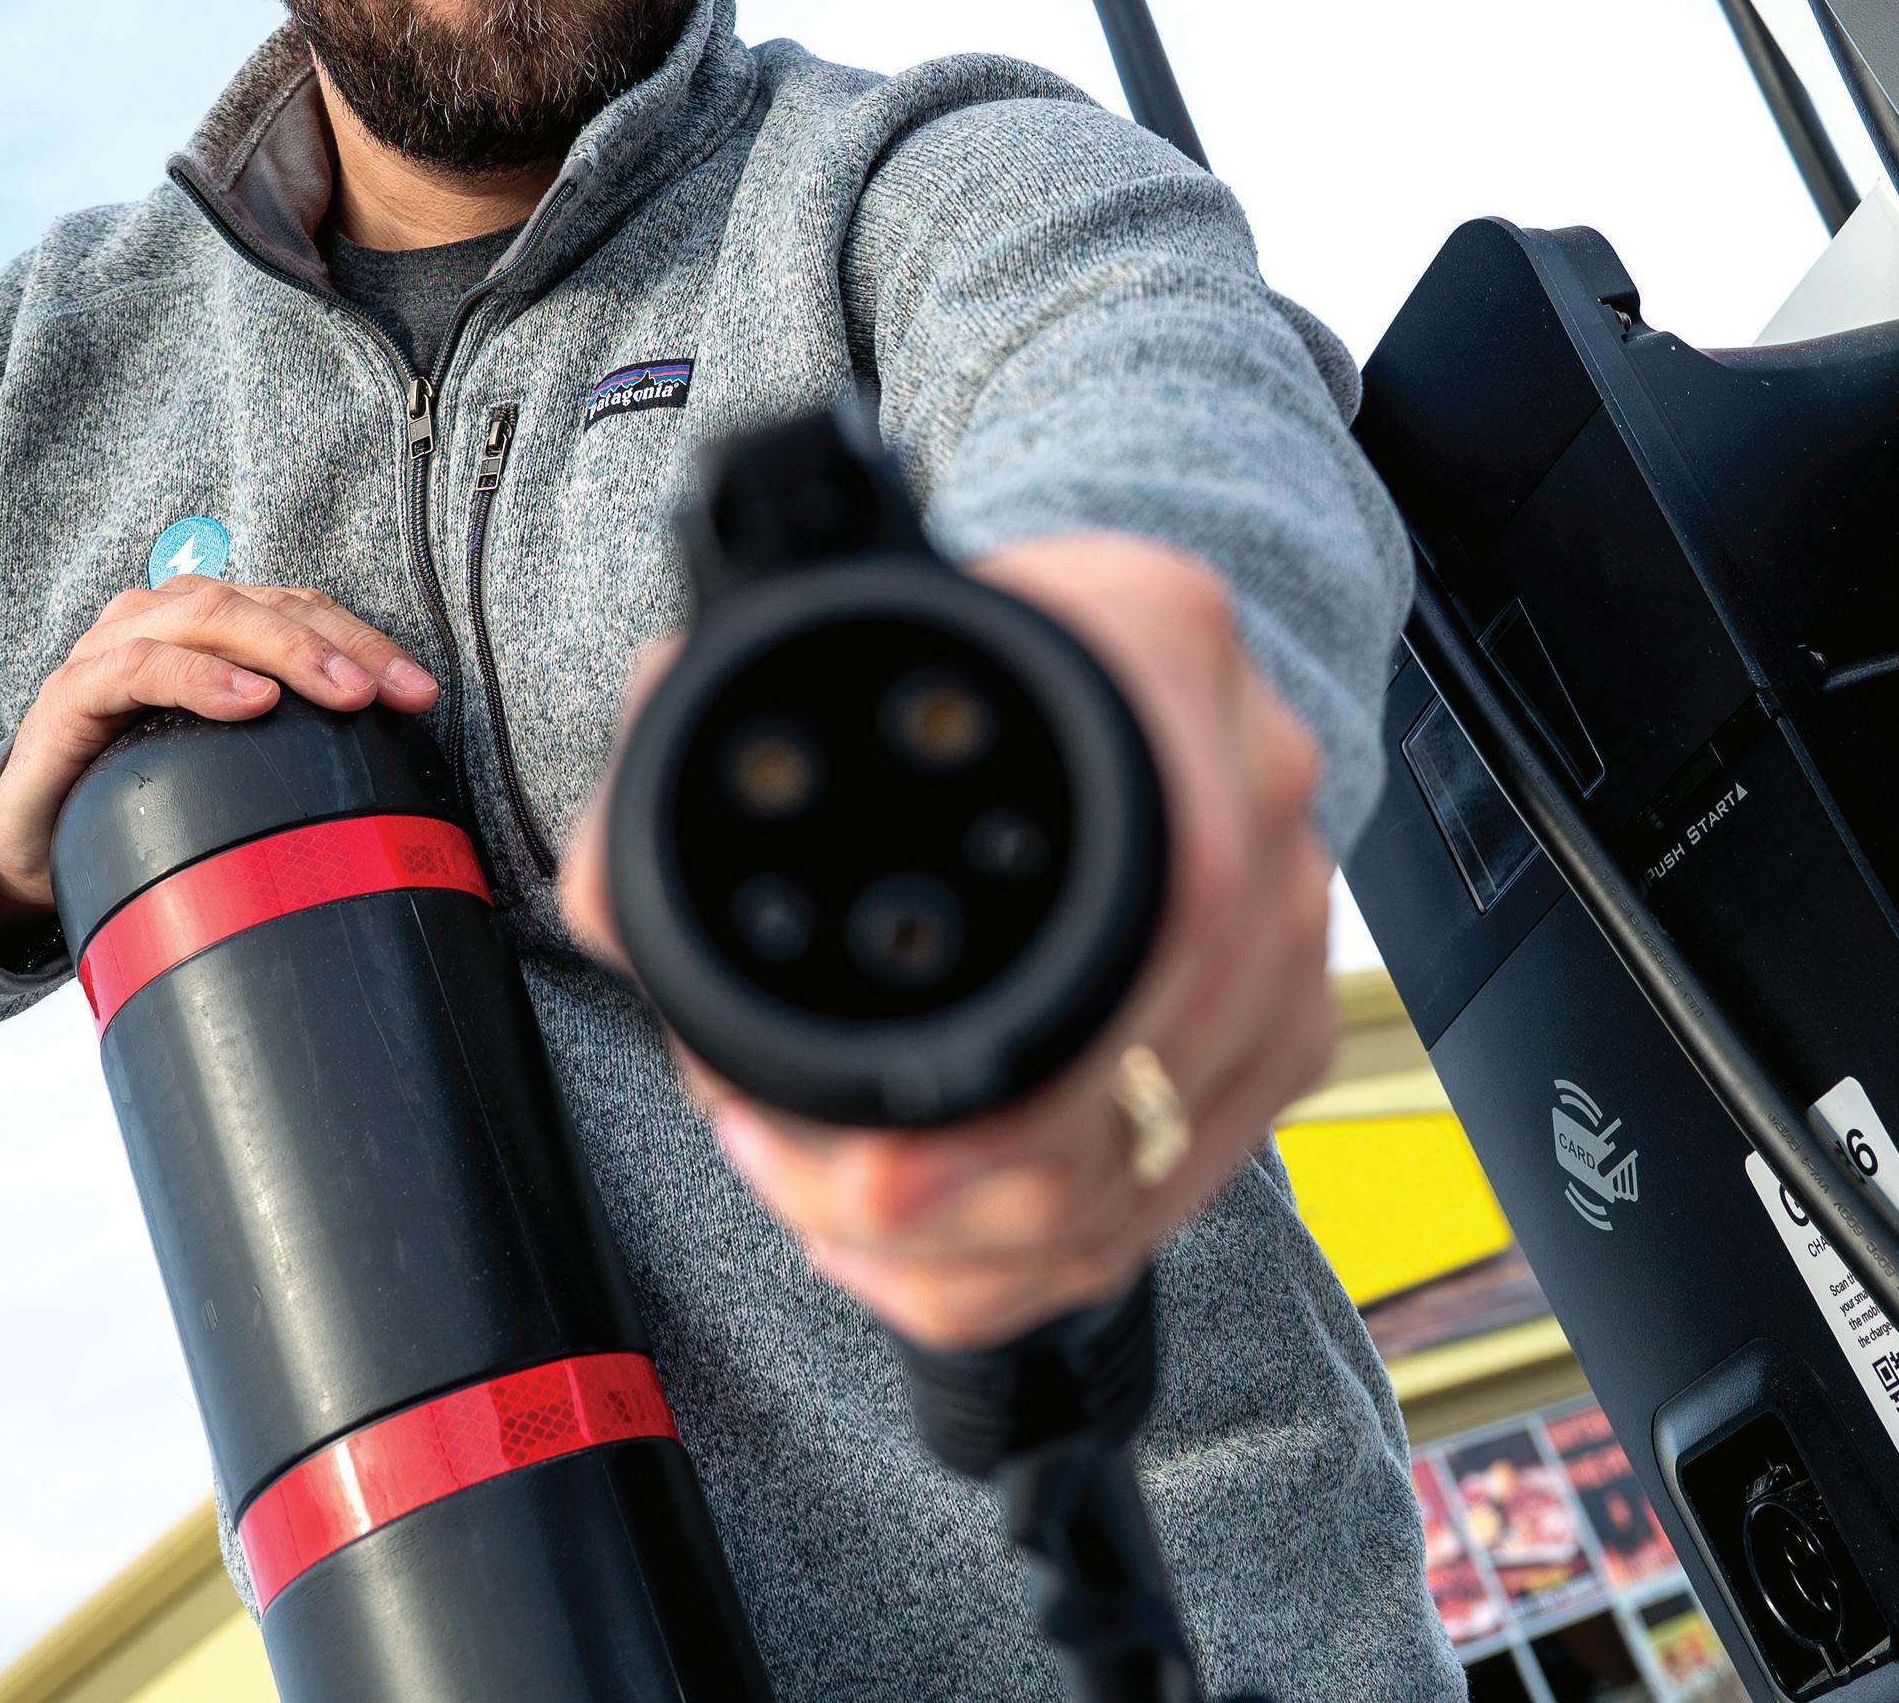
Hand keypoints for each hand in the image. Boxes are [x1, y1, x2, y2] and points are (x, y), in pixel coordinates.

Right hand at [0, 577, 438, 918]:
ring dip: (286, 651)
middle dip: (341, 644)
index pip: (300, 610)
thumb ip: (287, 753)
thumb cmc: (136, 794)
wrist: (27, 845)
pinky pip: (141, 669)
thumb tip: (394, 795)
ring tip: (343, 692)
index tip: (421, 693)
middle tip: (395, 693)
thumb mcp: (224, 768)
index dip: (365, 641)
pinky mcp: (72, 692)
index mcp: (207, 625)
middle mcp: (162, 617)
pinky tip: (251, 701)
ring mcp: (113, 647)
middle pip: (267, 605)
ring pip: (212, 618)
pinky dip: (200, 679)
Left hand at [557, 532, 1334, 1352]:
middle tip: (802, 1185)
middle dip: (937, 1194)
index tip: (871, 1161)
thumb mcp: (784, 661)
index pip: (1130, 899)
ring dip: (969, 1239)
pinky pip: (1172, 1194)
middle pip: (1126, 1077)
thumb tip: (616, 901)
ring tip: (829, 1209)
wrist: (1050, 652)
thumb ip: (681, 763)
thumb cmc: (908, 656)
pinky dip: (1033, 1255)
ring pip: (1142, 1168)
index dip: (1003, 1079)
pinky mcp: (1280, 1018)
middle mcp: (1246, 778)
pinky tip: (921, 1237)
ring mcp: (1282, 910)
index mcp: (1149, 642)